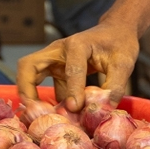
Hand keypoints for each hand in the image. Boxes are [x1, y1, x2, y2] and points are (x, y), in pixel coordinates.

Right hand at [17, 22, 139, 112]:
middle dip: (26, 89)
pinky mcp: (56, 70)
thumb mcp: (124, 64)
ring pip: (29, 73)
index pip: (71, 69)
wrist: (115, 32)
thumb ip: (115, 86)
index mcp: (77, 45)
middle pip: (28, 66)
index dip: (73, 90)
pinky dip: (45, 99)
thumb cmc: (119, 44)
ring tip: (37, 116)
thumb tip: (103, 110)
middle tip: (33, 111)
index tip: (75, 108)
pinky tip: (55, 115)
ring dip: (29, 94)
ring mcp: (54, 60)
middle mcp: (58, 50)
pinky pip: (43, 84)